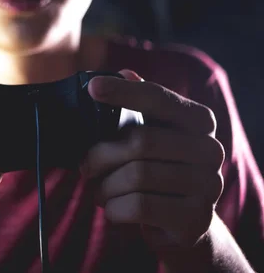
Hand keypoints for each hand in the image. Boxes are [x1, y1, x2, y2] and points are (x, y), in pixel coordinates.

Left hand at [81, 70, 224, 251]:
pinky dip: (113, 207)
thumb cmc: (158, 169)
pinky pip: (138, 206)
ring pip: (136, 176)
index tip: (92, 87)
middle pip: (140, 141)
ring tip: (99, 189)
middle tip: (85, 166)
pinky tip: (111, 207)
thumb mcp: (151, 134)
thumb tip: (125, 72)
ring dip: (105, 185)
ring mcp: (208, 186)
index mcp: (200, 122)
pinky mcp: (195, 219)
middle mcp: (211, 150)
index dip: (124, 92)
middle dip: (101, 155)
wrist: (181, 223)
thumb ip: (139, 105)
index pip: (159, 98)